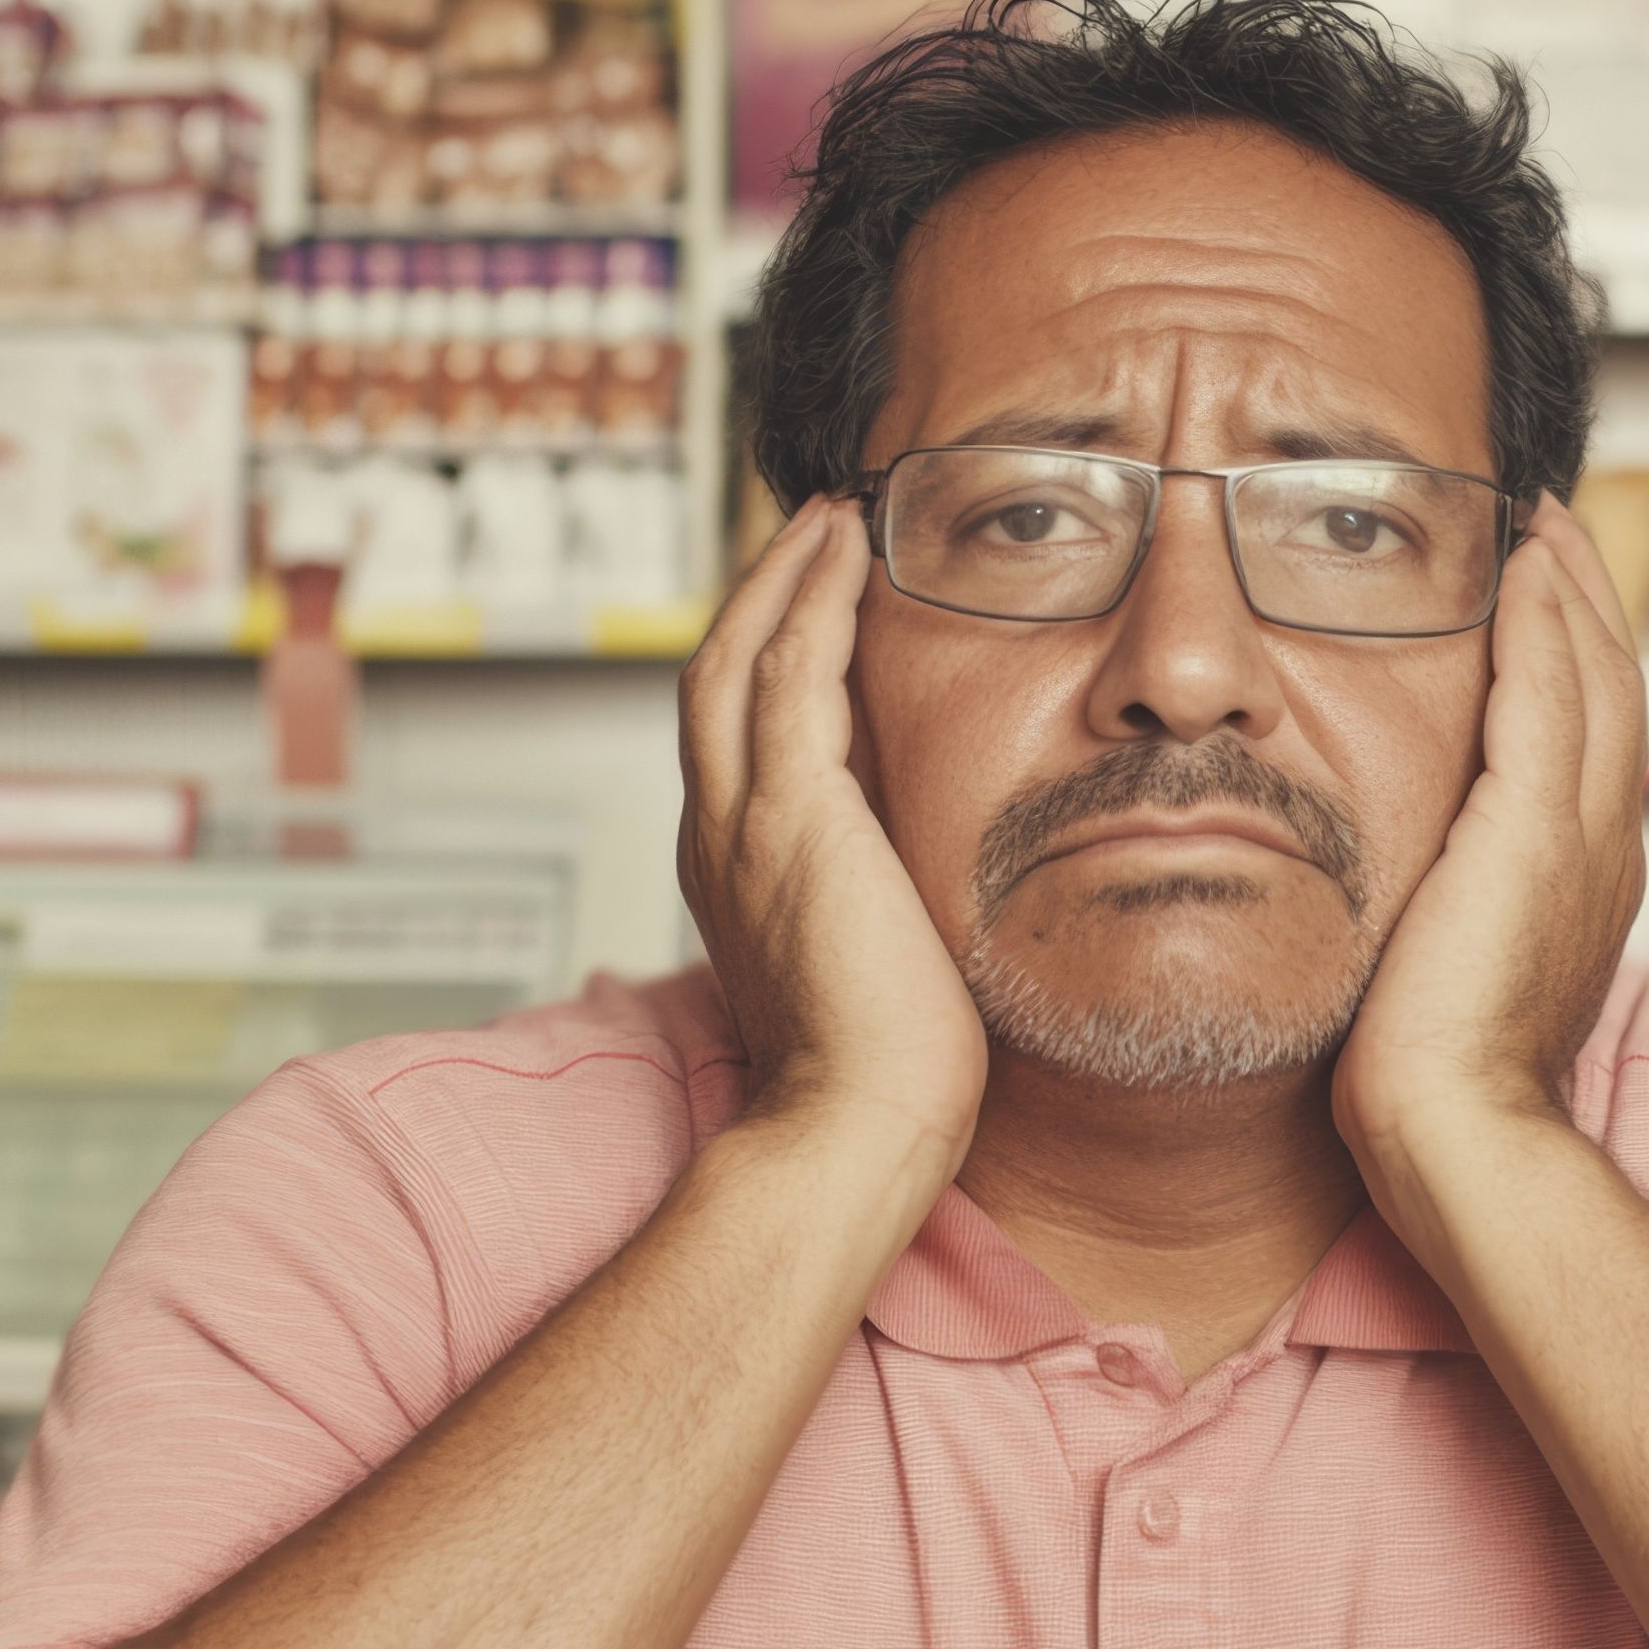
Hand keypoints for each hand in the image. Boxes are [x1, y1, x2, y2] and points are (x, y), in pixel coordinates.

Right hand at [676, 498, 986, 1198]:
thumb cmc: (889, 1078)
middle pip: (715, 678)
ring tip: (830, 520)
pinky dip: (812, 600)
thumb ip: (882, 899)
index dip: (765, 666)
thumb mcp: (879, 961)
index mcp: (737, 875)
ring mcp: (742, 821)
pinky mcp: (789, 813)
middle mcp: (720, 837)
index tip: (814, 614)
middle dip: (760, 596)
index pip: (737, 741)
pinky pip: (789, 670)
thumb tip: (933, 865)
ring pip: (738, 657)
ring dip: (783, 578)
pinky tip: (847, 552)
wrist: (857, 1128)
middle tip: (813, 533)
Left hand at [1332, 495, 1647, 1183]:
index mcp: (1585, 883)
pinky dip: (1541, 626)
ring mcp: (1580, 838)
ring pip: (1593, 678)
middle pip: (1613, 690)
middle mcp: (1603, 850)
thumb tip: (1408, 887)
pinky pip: (1546, 698)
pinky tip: (1520, 570)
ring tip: (1542, 521)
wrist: (1457, 1133)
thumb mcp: (1446, 970)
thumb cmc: (1430, 1084)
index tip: (1546, 594)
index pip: (1592, 743)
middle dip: (1587, 601)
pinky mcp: (1533, 832)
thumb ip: (1448, 909)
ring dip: (1570, 590)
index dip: (1577, 661)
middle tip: (1556, 524)